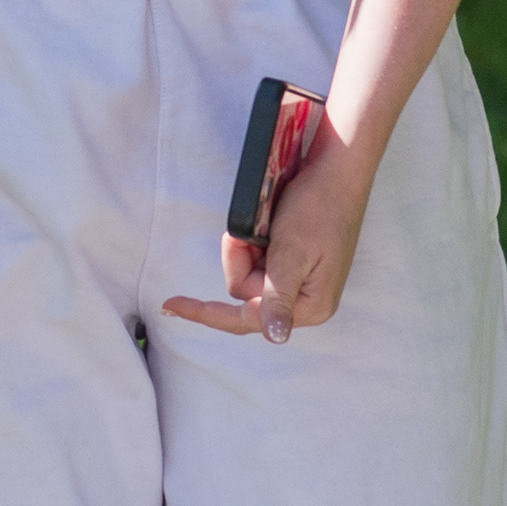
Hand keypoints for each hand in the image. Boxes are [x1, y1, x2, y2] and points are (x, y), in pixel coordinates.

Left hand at [160, 108, 374, 340]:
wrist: (338, 169)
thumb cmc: (319, 207)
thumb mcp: (293, 252)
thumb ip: (278, 297)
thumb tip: (276, 336)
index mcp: (310, 306)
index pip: (246, 319)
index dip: (206, 312)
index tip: (168, 306)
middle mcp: (304, 299)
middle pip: (244, 289)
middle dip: (240, 256)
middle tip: (254, 230)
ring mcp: (299, 279)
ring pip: (248, 271)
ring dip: (247, 244)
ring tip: (267, 222)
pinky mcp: (294, 260)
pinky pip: (259, 257)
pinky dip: (255, 239)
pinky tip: (271, 222)